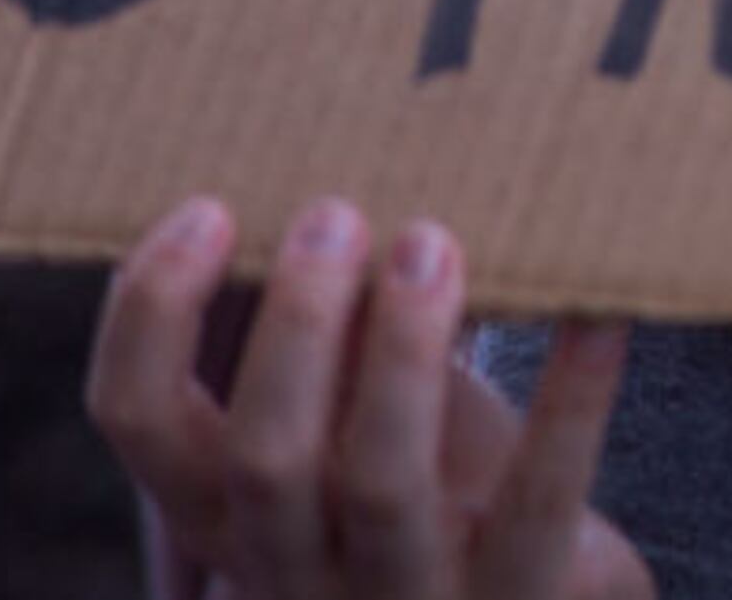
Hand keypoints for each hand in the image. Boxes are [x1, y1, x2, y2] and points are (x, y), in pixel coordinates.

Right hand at [89, 196, 652, 599]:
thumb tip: (291, 173)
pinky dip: (570, 397)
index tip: (211, 205)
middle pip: (266, 456)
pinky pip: (541, 501)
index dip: (153, 308)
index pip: (135, 418)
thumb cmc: (411, 471)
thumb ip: (300, 327)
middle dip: (299, 319)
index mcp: (220, 509)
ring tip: (432, 243)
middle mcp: (291, 572)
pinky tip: (596, 312)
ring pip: (381, 485)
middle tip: (340, 212)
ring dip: (404, 350)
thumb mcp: (332, 412)